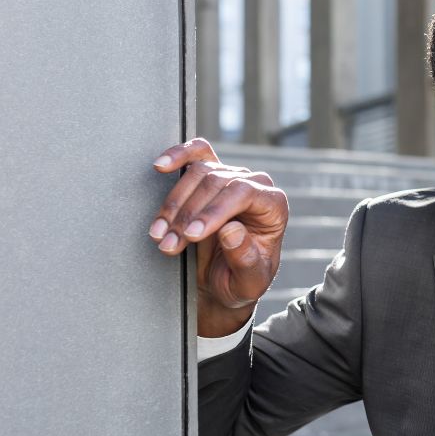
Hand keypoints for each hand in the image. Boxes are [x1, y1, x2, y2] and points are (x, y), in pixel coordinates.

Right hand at [149, 138, 287, 336]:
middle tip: (170, 244)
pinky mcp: (211, 174)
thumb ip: (245, 258)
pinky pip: (197, 154)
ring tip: (160, 233)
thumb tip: (231, 229)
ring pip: (199, 173)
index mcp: (274, 206)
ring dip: (174, 204)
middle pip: (217, 183)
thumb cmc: (242, 280)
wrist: (225, 280)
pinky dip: (178, 156)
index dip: (214, 211)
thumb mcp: (249, 281)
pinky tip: (161, 165)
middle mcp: (255, 186)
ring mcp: (232, 176)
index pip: (244, 193)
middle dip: (188, 215)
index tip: (191, 234)